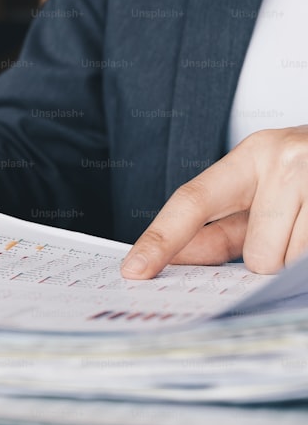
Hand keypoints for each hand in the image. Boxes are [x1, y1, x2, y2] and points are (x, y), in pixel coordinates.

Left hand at [121, 126, 307, 278]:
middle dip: (271, 259)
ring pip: (286, 262)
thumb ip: (222, 226)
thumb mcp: (266, 188)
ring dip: (299, 259)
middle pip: (256, 255)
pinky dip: (307, 262)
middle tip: (296, 230)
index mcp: (256, 153)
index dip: (159, 240)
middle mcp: (288, 158)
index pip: (191, 202)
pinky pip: (306, 262)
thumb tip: (176, 260)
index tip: (133, 271)